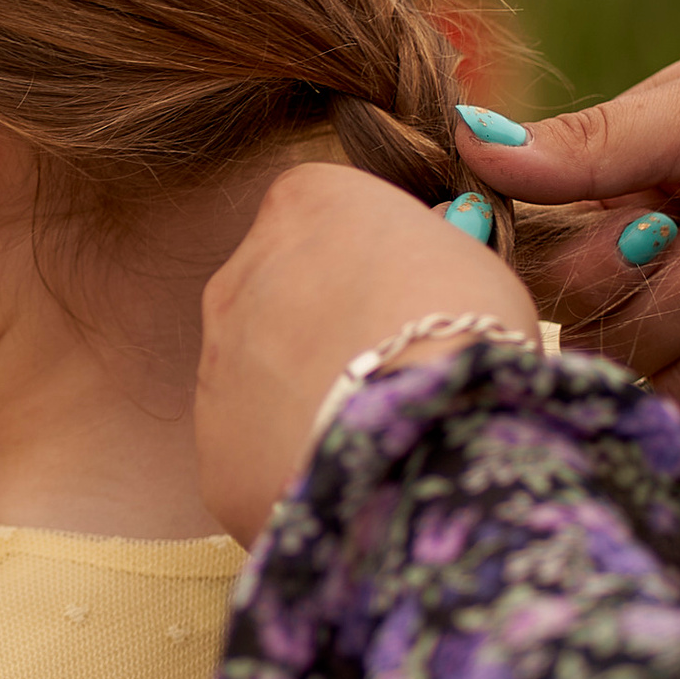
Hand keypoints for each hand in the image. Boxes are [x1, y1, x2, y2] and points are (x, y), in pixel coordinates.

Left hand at [196, 165, 537, 545]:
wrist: (429, 433)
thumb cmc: (464, 330)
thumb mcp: (464, 256)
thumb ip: (422, 243)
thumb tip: (425, 240)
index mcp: (302, 204)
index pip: (320, 215)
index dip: (365, 261)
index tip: (401, 295)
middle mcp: (239, 273)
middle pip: (277, 294)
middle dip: (320, 327)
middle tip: (384, 367)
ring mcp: (216, 362)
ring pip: (257, 374)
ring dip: (299, 393)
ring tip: (367, 427)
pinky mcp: (215, 448)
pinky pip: (251, 449)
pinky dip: (288, 461)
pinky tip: (340, 474)